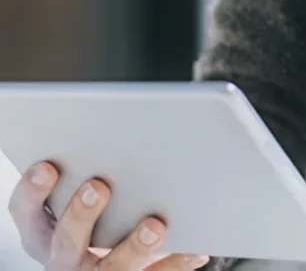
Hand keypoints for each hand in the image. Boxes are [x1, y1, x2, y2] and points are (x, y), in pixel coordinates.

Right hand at [7, 162, 207, 270]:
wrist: (98, 267)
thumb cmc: (93, 216)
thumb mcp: (72, 202)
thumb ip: (85, 172)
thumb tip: (116, 131)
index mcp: (43, 231)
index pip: (26, 212)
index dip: (33, 190)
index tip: (47, 166)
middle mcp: (64, 258)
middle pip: (67, 241)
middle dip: (80, 213)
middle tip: (97, 186)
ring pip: (111, 267)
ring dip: (134, 245)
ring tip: (155, 225)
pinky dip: (176, 261)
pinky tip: (195, 246)